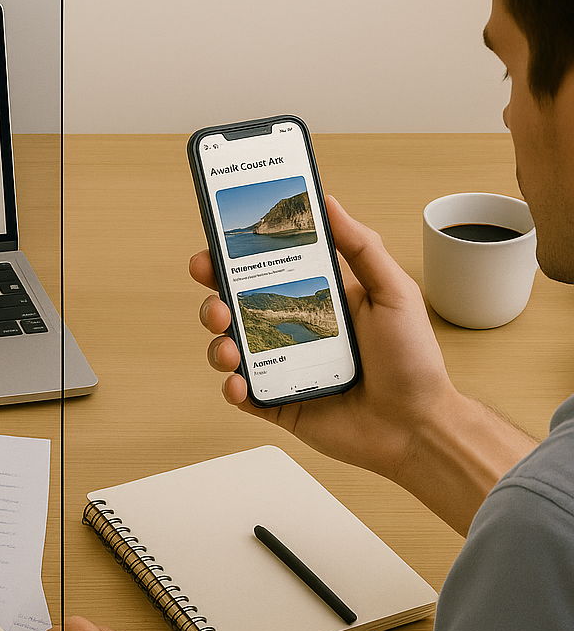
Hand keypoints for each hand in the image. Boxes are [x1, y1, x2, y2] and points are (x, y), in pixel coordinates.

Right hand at [190, 195, 533, 533]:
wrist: (417, 427)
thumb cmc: (413, 360)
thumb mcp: (393, 291)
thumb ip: (361, 246)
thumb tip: (328, 202)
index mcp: (316, 298)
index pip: (267, 270)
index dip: (237, 257)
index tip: (217, 244)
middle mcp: (294, 330)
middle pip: (237, 307)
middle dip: (214, 298)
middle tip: (213, 295)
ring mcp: (282, 368)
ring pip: (231, 348)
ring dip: (218, 342)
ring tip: (228, 346)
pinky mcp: (278, 404)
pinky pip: (242, 394)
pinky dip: (231, 387)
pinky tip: (238, 383)